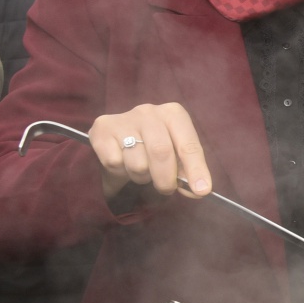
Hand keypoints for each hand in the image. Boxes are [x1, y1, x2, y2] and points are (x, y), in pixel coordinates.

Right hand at [88, 103, 210, 200]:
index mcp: (174, 114)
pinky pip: (115, 162)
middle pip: (161, 152)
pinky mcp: (102, 129)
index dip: (196, 170)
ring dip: (141, 177)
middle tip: (166, 189)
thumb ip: (188, 171)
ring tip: (140, 170)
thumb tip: (199, 189)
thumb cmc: (152, 149)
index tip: (202, 190)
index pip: (189, 145)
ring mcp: (124, 119)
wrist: (115, 141)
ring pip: (137, 162)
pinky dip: (120, 171)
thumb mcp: (175, 155)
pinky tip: (121, 162)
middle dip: (166, 179)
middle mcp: (149, 112)